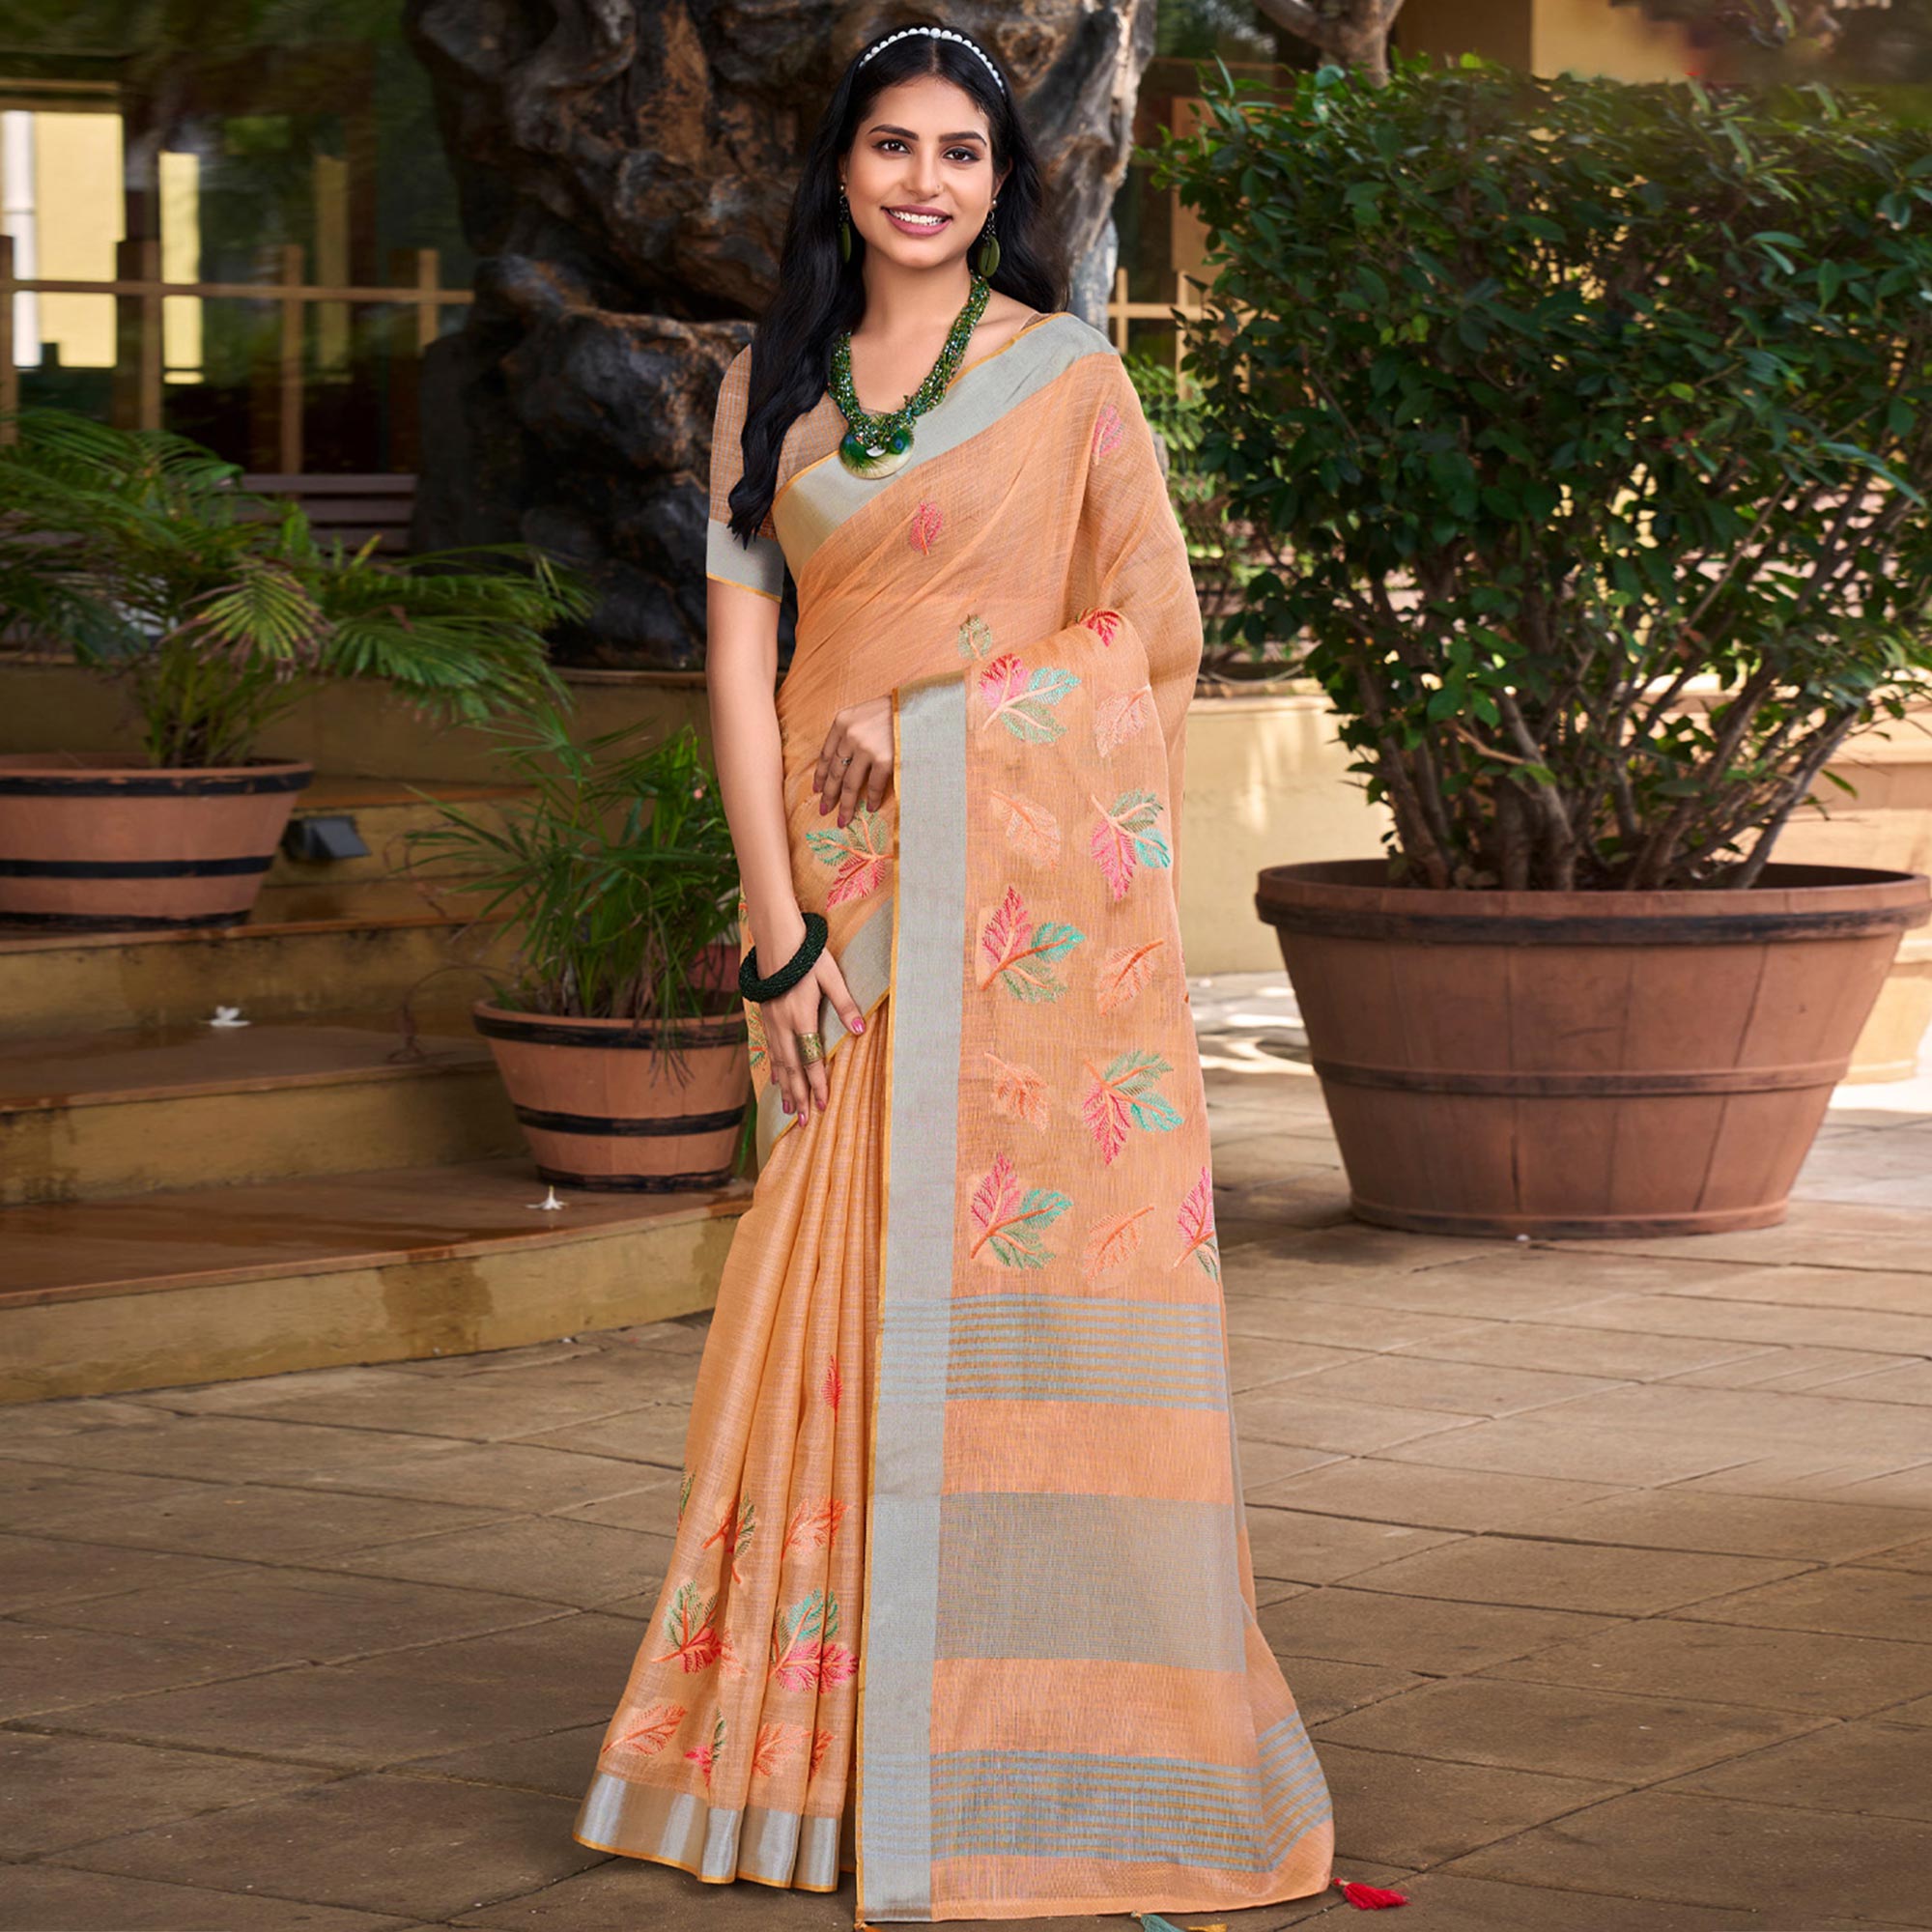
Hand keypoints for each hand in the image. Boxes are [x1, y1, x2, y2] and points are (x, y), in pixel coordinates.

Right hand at [762, 940, 867, 1125]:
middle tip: (803, 1122)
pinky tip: (775, 1079)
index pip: (811, 1060)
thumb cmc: (807, 954)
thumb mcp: (831, 976)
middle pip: (792, 1068)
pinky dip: (773, 1067)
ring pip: (778, 1061)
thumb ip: (844, 1004)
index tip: (822, 1107)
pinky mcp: (765, 1015)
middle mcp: (783, 1024)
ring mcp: (771, 1021)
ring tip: (789, 1109)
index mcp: (801, 1017)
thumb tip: (861, 1029)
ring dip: (785, 1087)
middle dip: (799, 1096)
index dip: (817, 1085)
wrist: (775, 936)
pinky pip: (769, 1049)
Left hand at [814, 695, 892, 825]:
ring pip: (850, 783)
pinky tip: (870, 808)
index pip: (825, 754)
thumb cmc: (896, 710)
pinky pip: (874, 785)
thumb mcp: (866, 714)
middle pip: (835, 771)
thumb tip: (844, 763)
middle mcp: (850, 735)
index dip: (820, 775)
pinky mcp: (884, 760)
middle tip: (824, 810)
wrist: (921, 706)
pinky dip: (872, 799)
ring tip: (843, 819)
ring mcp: (866, 748)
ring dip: (846, 804)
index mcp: (842, 722)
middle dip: (829, 794)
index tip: (817, 789)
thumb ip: (853, 733)